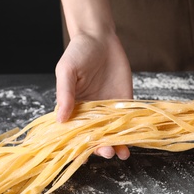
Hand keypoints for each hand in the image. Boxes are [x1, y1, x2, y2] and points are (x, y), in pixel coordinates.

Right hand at [55, 33, 132, 159]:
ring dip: (117, 144)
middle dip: (101, 146)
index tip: (84, 154)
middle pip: (96, 135)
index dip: (79, 144)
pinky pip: (128, 118)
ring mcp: (109, 107)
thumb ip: (65, 94)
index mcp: (73, 107)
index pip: (75, 131)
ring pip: (113, 131)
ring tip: (121, 153)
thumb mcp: (67, 71)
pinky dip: (131, 130)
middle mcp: (91, 111)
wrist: (101, 38)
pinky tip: (134, 140)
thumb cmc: (78, 52)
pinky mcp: (125, 100)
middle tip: (107, 152)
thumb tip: (60, 119)